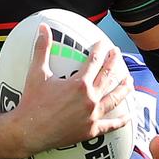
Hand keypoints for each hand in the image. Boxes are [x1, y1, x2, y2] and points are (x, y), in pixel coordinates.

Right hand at [13, 24, 132, 154]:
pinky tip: (128, 116)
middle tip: (117, 54)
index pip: (95, 61)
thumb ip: (42, 48)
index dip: (100, 50)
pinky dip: (121, 121)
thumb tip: (43, 27)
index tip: (103, 43)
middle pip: (108, 77)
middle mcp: (90, 99)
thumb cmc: (31, 102)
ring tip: (129, 81)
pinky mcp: (91, 130)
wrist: (29, 131)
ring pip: (115, 99)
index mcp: (79, 83)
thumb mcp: (36, 73)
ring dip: (124, 88)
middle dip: (114, 63)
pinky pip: (111, 125)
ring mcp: (92, 115)